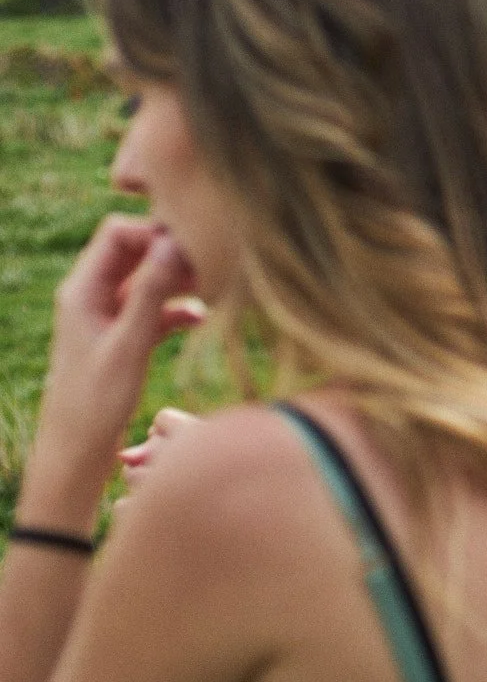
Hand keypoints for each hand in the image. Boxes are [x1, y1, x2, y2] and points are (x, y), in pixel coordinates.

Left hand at [31, 217, 203, 509]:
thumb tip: (174, 242)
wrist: (77, 450)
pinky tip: (201, 319)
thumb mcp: (129, 344)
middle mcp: (91, 294)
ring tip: (214, 292)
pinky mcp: (122, 333)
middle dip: (172, 253)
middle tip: (211, 268)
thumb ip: (152, 292)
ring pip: (148, 278)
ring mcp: (106, 314)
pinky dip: (177, 308)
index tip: (193, 248)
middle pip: (135, 250)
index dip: (155, 231)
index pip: (118, 232)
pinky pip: (154, 306)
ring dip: (179, 281)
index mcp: (82, 289)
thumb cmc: (96, 401)